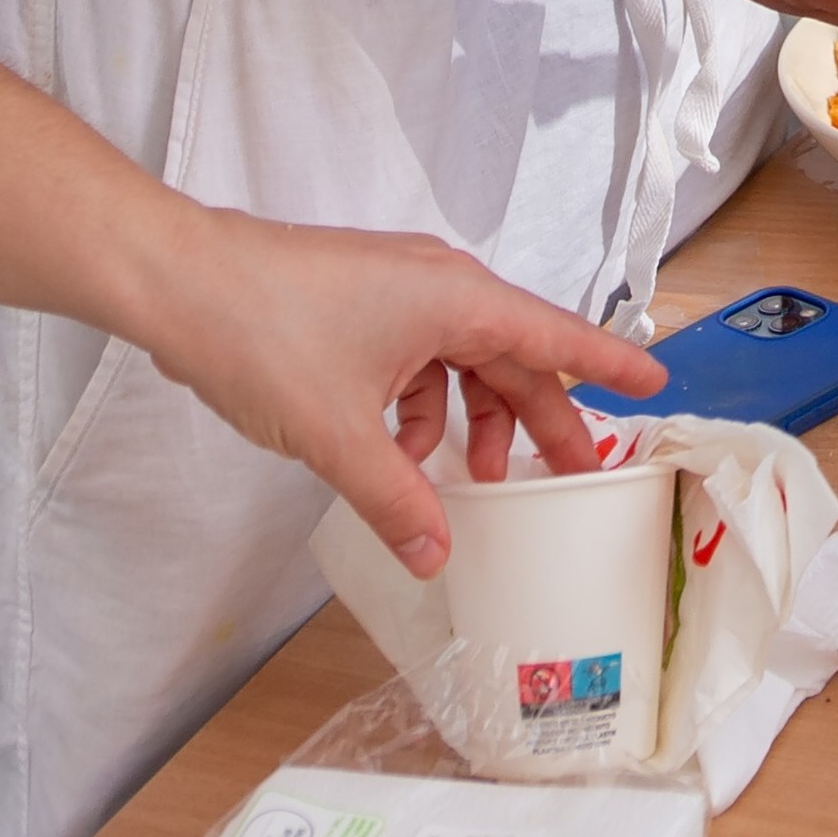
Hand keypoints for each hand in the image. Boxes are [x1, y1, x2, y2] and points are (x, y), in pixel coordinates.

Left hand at [123, 210, 665, 572]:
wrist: (178, 280)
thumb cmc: (264, 333)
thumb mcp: (340, 434)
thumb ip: (397, 500)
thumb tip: (437, 556)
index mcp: (455, 299)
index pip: (557, 334)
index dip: (610, 364)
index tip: (659, 383)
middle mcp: (438, 285)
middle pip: (514, 355)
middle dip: (543, 417)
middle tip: (573, 474)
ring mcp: (398, 291)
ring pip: (464, 360)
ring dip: (474, 420)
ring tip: (471, 484)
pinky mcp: (362, 305)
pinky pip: (419, 358)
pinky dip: (421, 408)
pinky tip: (400, 457)